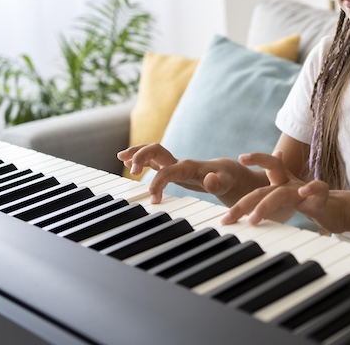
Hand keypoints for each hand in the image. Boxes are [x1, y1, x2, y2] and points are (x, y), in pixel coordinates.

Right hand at [117, 144, 252, 203]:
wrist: (228, 172)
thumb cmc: (227, 178)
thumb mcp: (226, 183)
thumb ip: (218, 183)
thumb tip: (209, 179)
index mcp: (189, 167)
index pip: (168, 170)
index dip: (159, 182)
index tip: (154, 198)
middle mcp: (179, 162)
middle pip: (157, 150)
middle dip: (142, 157)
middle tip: (132, 172)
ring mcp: (174, 164)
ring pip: (152, 151)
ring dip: (137, 152)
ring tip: (121, 157)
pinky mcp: (172, 167)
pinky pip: (152, 159)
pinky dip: (139, 158)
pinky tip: (127, 162)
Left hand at [221, 151, 349, 233]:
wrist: (338, 210)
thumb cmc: (310, 202)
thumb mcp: (286, 194)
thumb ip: (268, 188)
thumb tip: (254, 182)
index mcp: (282, 182)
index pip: (269, 164)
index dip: (257, 157)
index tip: (239, 158)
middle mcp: (291, 184)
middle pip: (264, 189)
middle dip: (243, 203)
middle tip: (227, 217)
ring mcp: (305, 192)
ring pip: (282, 194)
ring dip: (265, 206)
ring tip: (253, 219)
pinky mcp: (322, 200)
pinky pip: (317, 190)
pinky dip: (311, 189)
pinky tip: (303, 194)